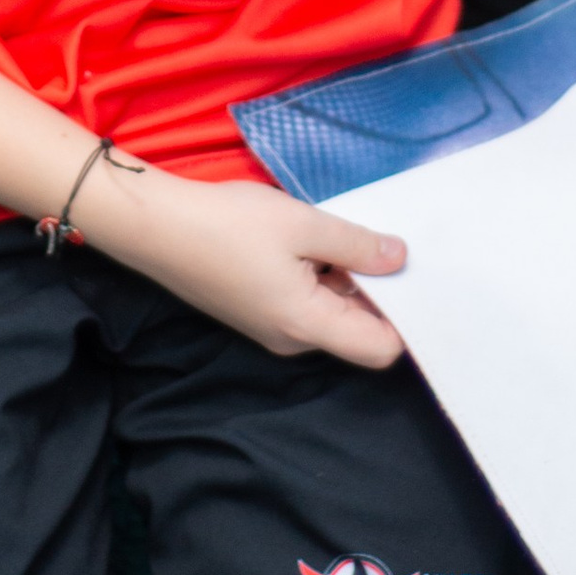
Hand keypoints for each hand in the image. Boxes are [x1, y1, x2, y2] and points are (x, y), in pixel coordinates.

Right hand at [82, 164, 407, 367]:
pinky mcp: (256, 312)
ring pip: (331, 315)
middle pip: (358, 331)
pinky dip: (320, 278)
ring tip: (350, 235)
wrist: (155, 226)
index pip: (382, 349)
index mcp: (309, 326)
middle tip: (392, 244)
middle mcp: (293, 340)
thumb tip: (401, 259)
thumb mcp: (303, 225)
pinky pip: (306, 305)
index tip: (420, 277)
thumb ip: (357, 245)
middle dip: (379, 293)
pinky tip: (314, 241)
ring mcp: (271, 329)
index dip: (408, 318)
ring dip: (346, 281)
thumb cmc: (229, 225)